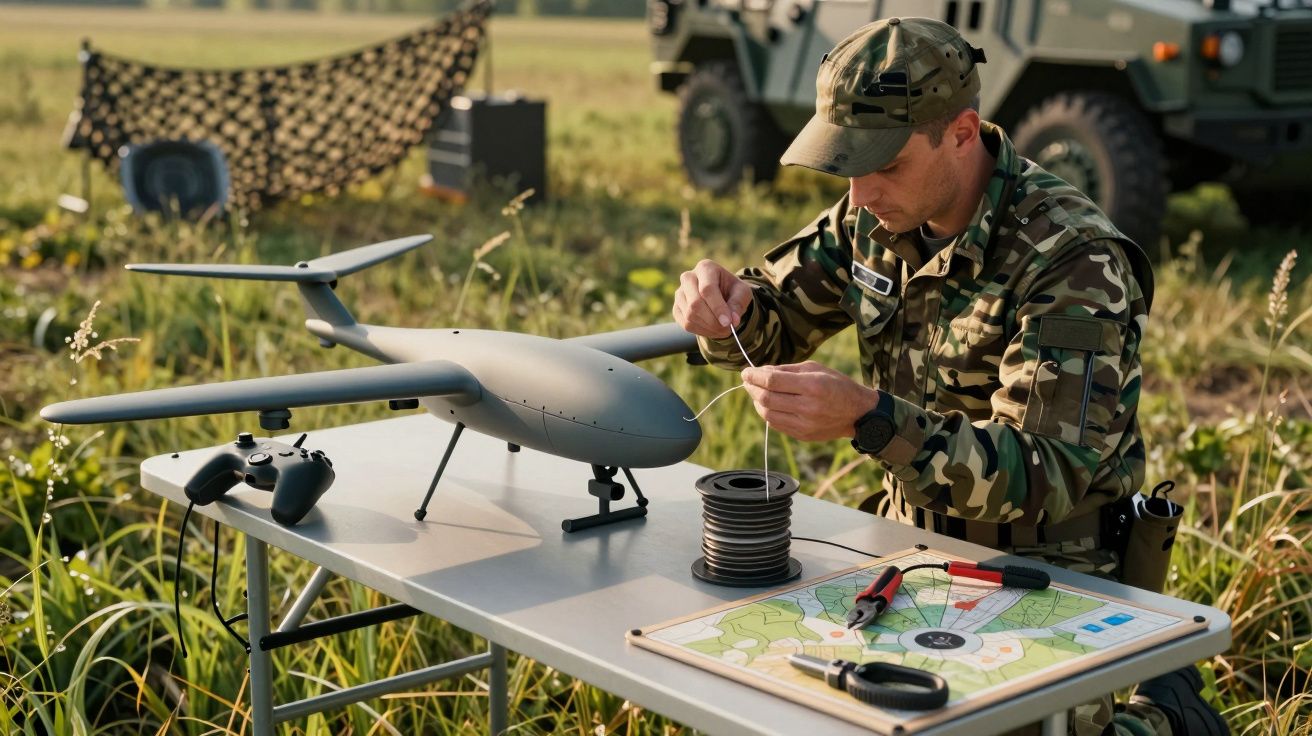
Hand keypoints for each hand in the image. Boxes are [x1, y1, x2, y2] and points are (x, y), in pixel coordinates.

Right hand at [672, 259, 752, 338]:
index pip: (707, 289)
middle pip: (695, 303)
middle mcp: (688, 277)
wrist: (721, 294)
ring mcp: (679, 293)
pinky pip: (686, 324)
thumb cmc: (732, 290)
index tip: (728, 322)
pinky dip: (701, 331)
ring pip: (690, 315)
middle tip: (727, 329)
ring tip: (723, 329)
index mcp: (706, 268)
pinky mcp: (676, 308)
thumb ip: (738, 304)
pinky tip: (712, 330)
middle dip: (713, 320)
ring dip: (708, 327)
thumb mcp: (742, 292)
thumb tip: (733, 321)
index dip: (717, 307)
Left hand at [740, 361, 878, 441]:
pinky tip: (768, 404)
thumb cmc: (836, 384)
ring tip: (756, 392)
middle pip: (766, 398)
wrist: (858, 413)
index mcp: (812, 385)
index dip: (754, 376)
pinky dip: (767, 413)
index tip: (746, 372)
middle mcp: (807, 406)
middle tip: (747, 381)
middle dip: (751, 388)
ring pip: (767, 414)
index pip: (772, 381)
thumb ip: (787, 370)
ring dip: (756, 401)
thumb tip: (761, 371)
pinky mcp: (803, 435)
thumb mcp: (815, 368)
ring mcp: (805, 424)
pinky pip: (776, 424)